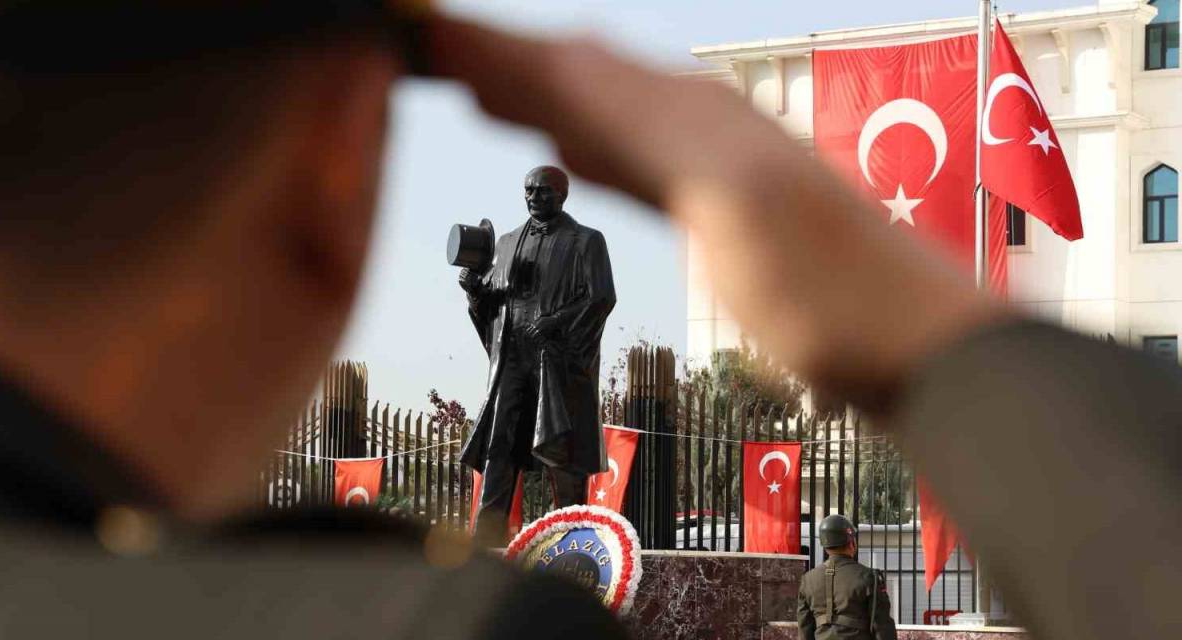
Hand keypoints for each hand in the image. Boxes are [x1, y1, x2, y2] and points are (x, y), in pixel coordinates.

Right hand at [426, 16, 1006, 412]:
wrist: (918, 345)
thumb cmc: (836, 293)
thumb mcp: (736, 203)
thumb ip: (648, 135)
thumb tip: (559, 78)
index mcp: (692, 117)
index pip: (569, 66)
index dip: (491, 50)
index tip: (417, 35)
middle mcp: (701, 123)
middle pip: (582, 73)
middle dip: (504, 61)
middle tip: (428, 53)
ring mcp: (715, 165)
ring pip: (605, 111)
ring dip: (538, 96)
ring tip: (480, 90)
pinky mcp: (723, 210)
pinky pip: (634, 160)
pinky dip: (586, 146)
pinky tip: (576, 161)